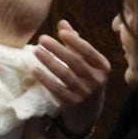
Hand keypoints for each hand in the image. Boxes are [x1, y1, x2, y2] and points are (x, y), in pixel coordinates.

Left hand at [33, 20, 109, 138]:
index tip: (60, 32)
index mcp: (103, 67)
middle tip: (42, 38)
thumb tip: (62, 23)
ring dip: (49, 61)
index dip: (74, 41)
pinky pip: (56, 89)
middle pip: (75, 61)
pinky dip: (45, 78)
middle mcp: (96, 80)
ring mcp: (85, 93)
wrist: (86, 115)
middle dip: (57, 49)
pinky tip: (34, 69)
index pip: (88, 51)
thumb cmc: (85, 81)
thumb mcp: (86, 64)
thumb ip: (75, 43)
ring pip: (65, 74)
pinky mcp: (72, 103)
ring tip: (35, 50)